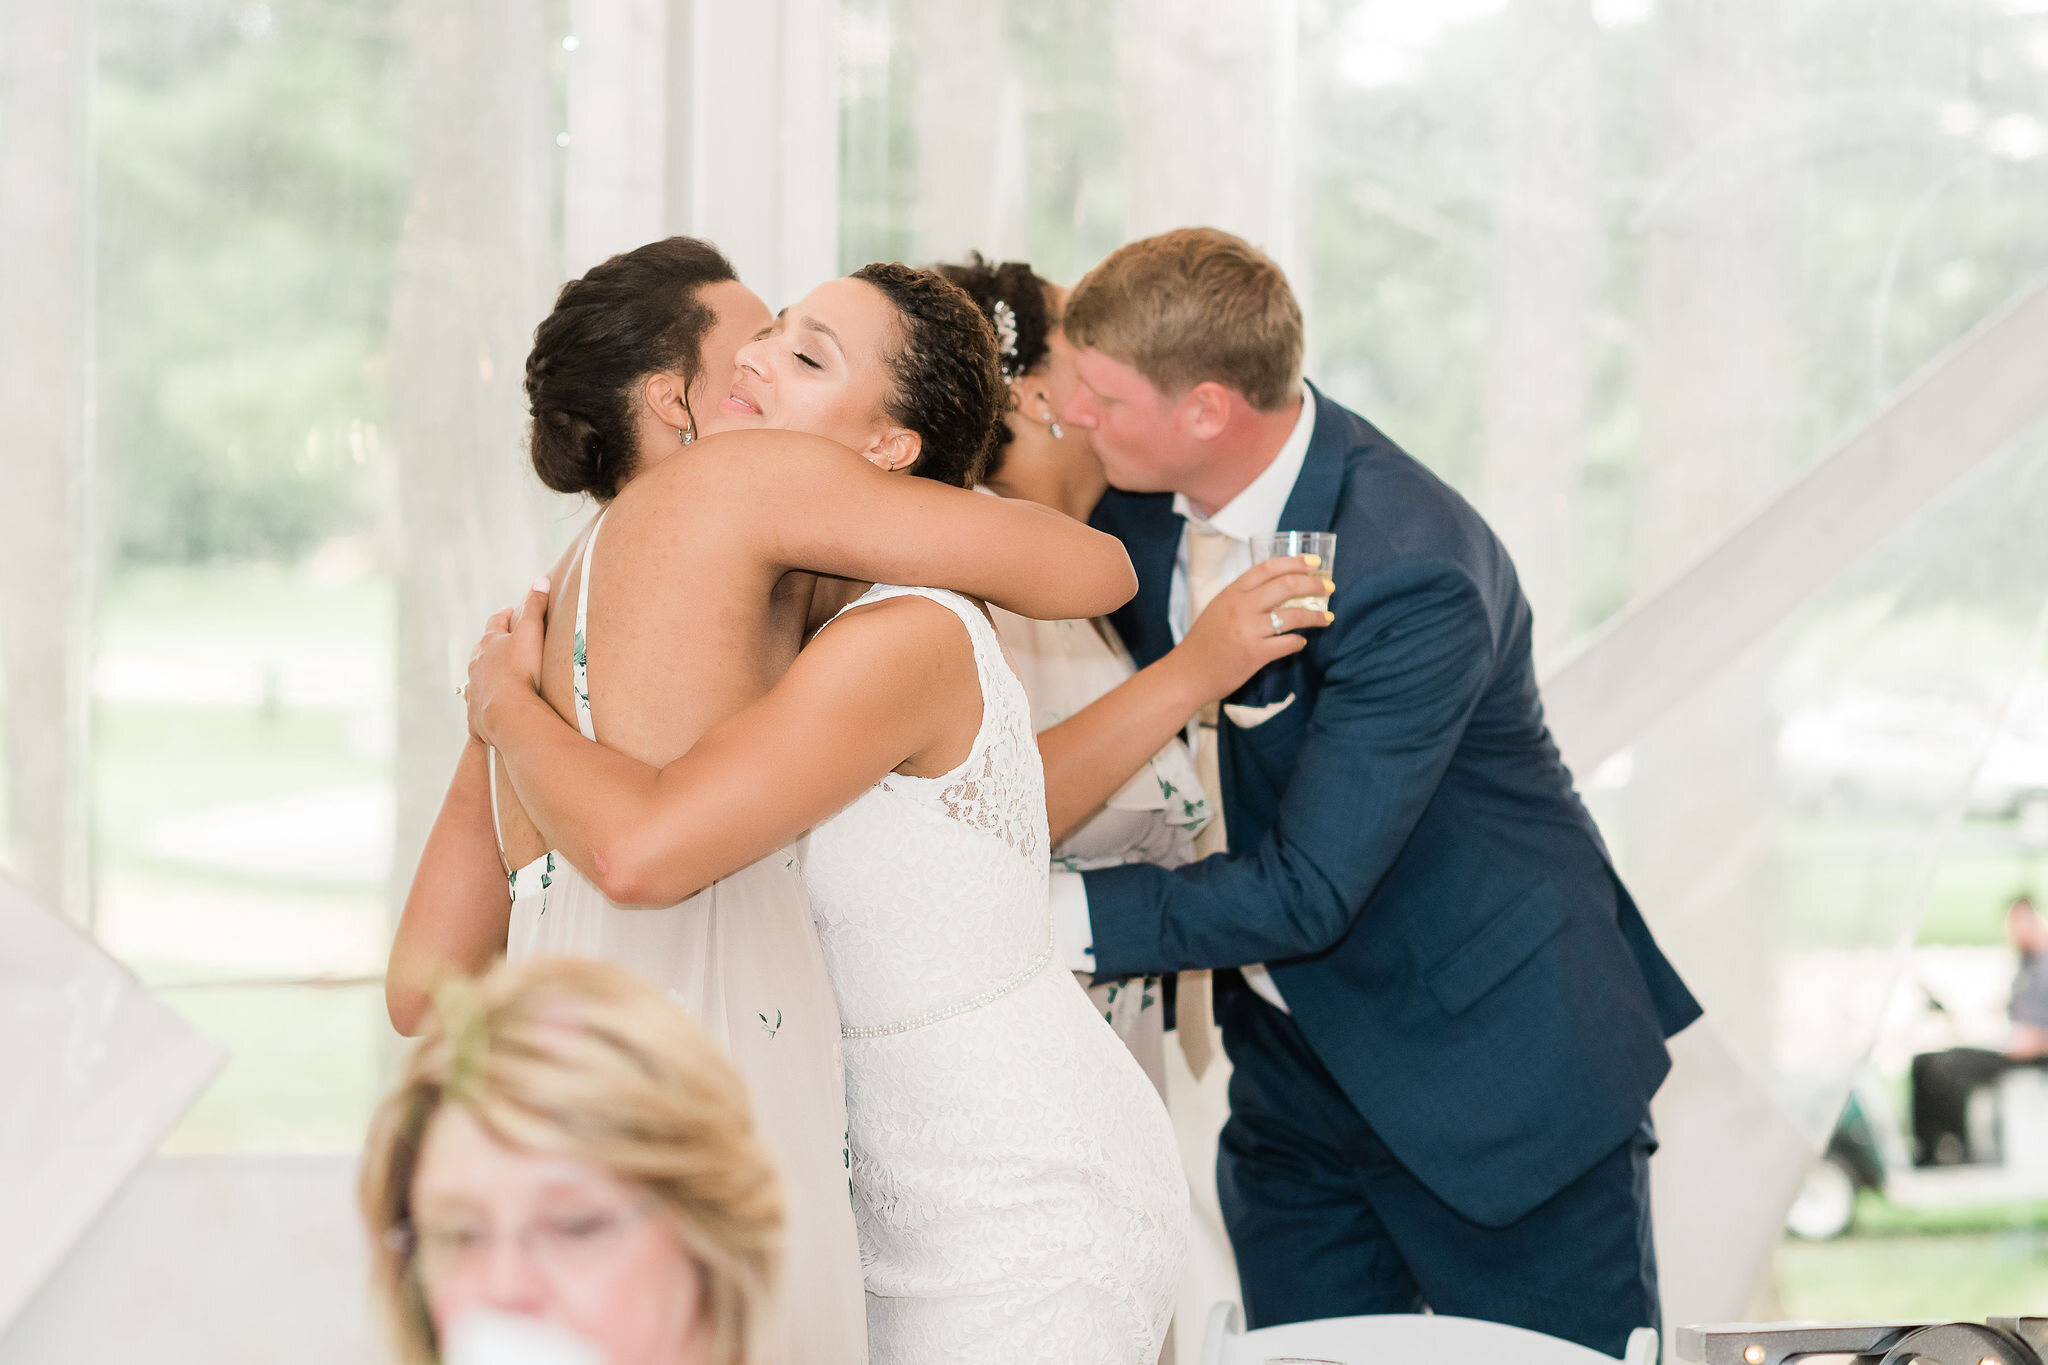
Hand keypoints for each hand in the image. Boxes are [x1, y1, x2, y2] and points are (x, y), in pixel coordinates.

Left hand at [465, 577, 549, 741]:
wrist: (507, 712)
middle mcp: (476, 666)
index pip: (494, 623)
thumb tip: (541, 580)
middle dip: (489, 646)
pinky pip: (478, 710)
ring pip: (476, 679)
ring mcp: (474, 691)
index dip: (502, 616)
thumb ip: (535, 607)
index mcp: (488, 644)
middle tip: (499, 645)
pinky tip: (487, 717)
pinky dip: (483, 709)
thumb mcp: (531, 633)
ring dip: (484, 676)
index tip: (508, 611)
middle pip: (480, 651)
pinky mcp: (475, 716)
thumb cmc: (520, 670)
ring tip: (494, 679)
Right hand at [1173, 555, 1333, 702]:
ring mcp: (1248, 630)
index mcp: (1232, 592)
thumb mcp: (1218, 609)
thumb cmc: (1204, 642)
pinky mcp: (1255, 654)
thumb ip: (1243, 597)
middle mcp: (1241, 607)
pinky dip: (1299, 641)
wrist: (1187, 673)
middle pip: (1286, 586)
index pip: (1268, 568)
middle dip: (1313, 584)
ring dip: (1315, 615)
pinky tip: (1301, 642)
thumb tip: (1277, 588)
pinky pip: (1288, 643)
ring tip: (1327, 617)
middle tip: (1328, 587)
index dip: (1294, 561)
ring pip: (1293, 615)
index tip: (1314, 561)